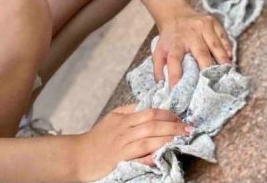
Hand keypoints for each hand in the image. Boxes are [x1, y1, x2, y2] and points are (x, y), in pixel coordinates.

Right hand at [72, 103, 193, 179]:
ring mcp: (122, 143)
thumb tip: (149, 107)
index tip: (180, 116)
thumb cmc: (97, 139)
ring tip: (181, 137)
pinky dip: (149, 155)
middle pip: (152, 122)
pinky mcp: (119, 158)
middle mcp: (124, 128)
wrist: (78, 156)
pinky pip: (137, 156)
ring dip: (166, 136)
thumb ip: (129, 112)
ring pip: (148, 137)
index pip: (148, 111)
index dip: (166, 113)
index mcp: (123, 117)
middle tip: (188, 127)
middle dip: (172, 124)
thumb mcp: (112, 119)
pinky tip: (160, 155)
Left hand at [153, 7, 232, 87]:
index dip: (176, 75)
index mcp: (174, 44)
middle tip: (214, 84)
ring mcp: (202, 26)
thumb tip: (162, 88)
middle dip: (208, 68)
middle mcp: (189, 34)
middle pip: (201, 52)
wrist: (175, 14)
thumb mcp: (158, 51)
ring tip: (227, 73)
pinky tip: (230, 57)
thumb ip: (158, 69)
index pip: (174, 60)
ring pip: (215, 45)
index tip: (179, 90)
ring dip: (222, 59)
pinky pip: (222, 36)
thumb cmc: (170, 39)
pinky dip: (227, 47)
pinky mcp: (212, 22)